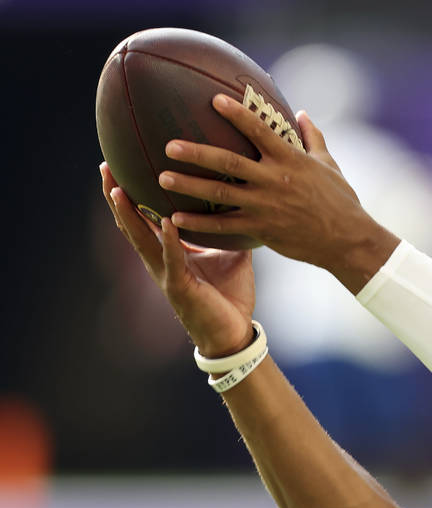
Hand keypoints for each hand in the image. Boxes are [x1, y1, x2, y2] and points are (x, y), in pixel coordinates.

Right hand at [101, 161, 254, 357]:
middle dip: (116, 196)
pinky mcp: (179, 287)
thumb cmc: (230, 296)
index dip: (130, 194)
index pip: (142, 218)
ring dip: (129, 214)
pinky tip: (166, 221)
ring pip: (140, 240)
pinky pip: (172, 259)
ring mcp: (166, 274)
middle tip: (105, 167)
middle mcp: (160, 261)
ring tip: (118, 189)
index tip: (120, 165)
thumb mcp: (231, 256)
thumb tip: (241, 205)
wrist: (234, 333)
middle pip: (130, 224)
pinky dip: (168, 240)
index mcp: (168, 252)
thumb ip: (228, 232)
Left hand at [157, 95, 398, 286]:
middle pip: (228, 162)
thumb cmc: (341, 201)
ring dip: (189, 185)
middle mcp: (274, 180)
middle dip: (196, 153)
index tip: (213, 100)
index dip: (236, 114)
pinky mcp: (262, 229)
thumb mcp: (329, 165)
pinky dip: (200, 223)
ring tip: (162, 177)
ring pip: (220, 194)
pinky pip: (225, 226)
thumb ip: (313, 137)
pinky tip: (177, 218)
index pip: (259, 130)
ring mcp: (266, 206)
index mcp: (290, 160)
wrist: (347, 240)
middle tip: (169, 145)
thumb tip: (302, 112)